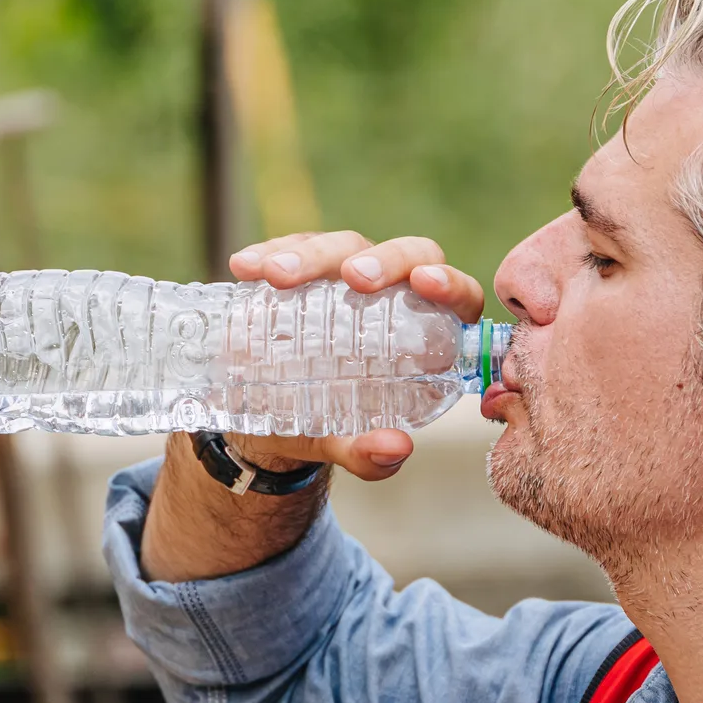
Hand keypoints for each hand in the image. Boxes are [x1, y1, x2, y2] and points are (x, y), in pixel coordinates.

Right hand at [222, 230, 488, 480]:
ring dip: (312, 255)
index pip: (457, 297)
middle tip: (352, 277)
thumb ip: (369, 455)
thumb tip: (396, 449)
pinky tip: (245, 268)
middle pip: (404, 257)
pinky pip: (292, 248)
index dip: (450, 285)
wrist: (265, 419)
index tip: (425, 283)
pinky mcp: (302, 268)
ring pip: (343, 247)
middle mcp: (393, 295)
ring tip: (276, 277)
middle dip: (382, 260)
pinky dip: (270, 253)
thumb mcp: (341, 444)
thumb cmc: (323, 426)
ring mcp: (345, 276)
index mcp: (424, 336)